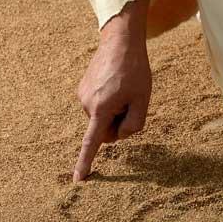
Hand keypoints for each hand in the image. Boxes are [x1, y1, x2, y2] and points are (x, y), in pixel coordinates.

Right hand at [73, 0, 151, 181]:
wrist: (120, 41)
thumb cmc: (135, 70)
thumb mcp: (143, 99)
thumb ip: (134, 123)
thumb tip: (118, 136)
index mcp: (101, 109)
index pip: (93, 142)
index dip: (86, 162)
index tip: (79, 180)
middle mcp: (86, 104)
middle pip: (105, 130)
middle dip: (118, 123)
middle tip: (132, 101)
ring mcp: (82, 95)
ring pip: (102, 116)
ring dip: (114, 109)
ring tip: (124, 87)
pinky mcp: (83, 88)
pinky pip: (98, 104)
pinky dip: (109, 100)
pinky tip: (117, 82)